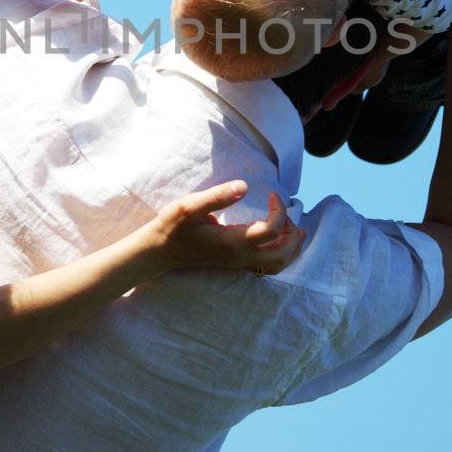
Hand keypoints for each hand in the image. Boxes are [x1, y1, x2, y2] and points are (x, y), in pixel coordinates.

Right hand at [144, 182, 305, 274]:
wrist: (159, 252)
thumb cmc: (173, 227)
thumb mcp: (189, 206)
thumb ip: (217, 197)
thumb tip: (244, 186)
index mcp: (233, 242)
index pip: (271, 230)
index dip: (279, 210)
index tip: (272, 194)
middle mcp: (240, 257)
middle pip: (282, 253)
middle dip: (293, 233)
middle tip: (287, 213)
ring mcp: (238, 263)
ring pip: (278, 264)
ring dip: (291, 247)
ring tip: (292, 227)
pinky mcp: (235, 264)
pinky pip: (268, 266)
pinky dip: (281, 252)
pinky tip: (278, 237)